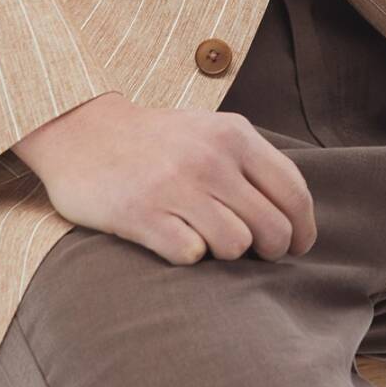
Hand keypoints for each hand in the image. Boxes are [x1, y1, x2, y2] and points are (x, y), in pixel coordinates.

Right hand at [12, 92, 317, 264]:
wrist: (82, 130)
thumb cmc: (157, 139)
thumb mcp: (211, 131)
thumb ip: (251, 163)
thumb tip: (294, 215)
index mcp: (234, 136)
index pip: (294, 193)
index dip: (303, 229)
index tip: (297, 246)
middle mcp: (211, 159)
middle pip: (272, 229)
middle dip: (269, 250)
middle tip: (251, 252)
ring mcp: (176, 187)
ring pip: (235, 246)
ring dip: (224, 252)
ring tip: (204, 236)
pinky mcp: (142, 214)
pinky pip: (191, 256)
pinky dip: (187, 255)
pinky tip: (172, 238)